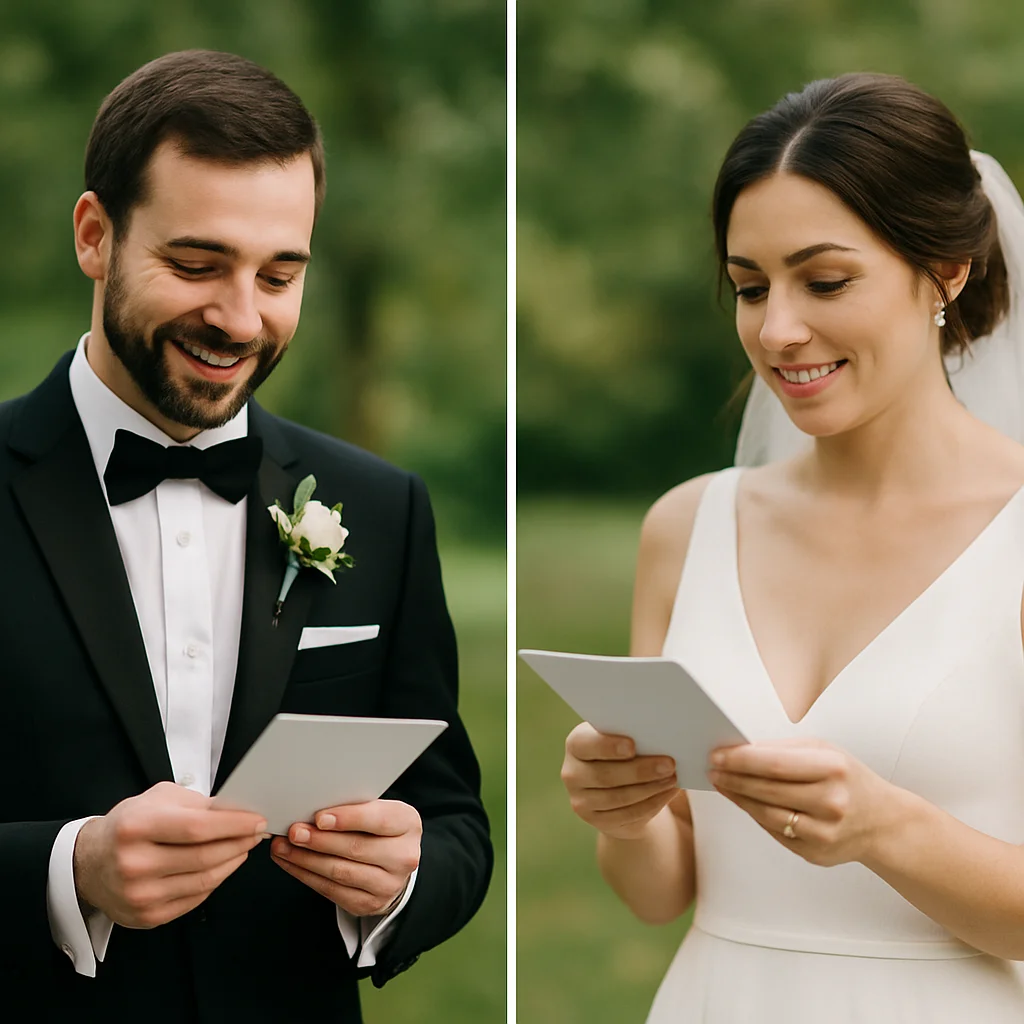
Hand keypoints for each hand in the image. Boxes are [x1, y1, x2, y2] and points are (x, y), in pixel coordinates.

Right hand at [73, 781, 267, 928]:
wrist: (89, 863)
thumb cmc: (129, 825)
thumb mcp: (158, 799)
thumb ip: (197, 803)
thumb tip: (237, 811)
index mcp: (136, 827)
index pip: (197, 827)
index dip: (234, 824)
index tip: (257, 819)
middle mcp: (135, 864)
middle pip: (205, 856)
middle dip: (239, 842)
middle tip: (256, 832)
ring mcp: (140, 895)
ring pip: (205, 880)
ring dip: (233, 862)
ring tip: (243, 847)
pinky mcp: (147, 916)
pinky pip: (196, 898)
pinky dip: (216, 880)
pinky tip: (223, 865)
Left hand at [270, 799, 420, 916]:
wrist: (394, 863)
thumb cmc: (379, 828)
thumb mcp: (378, 810)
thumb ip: (355, 808)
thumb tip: (313, 807)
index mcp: (408, 825)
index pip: (378, 820)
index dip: (348, 818)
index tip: (319, 817)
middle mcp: (404, 857)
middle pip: (356, 848)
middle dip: (319, 840)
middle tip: (294, 832)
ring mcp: (388, 885)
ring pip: (340, 872)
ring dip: (306, 859)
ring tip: (283, 847)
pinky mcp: (369, 904)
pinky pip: (331, 891)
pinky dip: (307, 876)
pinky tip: (292, 863)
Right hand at [561, 722, 677, 839]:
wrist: (615, 785)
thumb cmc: (622, 752)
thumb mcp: (621, 739)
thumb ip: (632, 736)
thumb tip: (660, 739)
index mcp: (576, 744)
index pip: (584, 744)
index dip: (607, 746)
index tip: (632, 746)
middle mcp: (572, 773)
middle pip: (605, 775)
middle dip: (640, 771)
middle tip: (669, 764)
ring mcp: (581, 800)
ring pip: (618, 798)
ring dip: (650, 788)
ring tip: (673, 778)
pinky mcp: (596, 820)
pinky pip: (627, 814)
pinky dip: (652, 803)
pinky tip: (668, 792)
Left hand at [707, 737, 900, 865]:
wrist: (882, 821)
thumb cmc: (848, 779)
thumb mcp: (825, 752)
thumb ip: (784, 750)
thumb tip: (740, 750)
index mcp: (833, 769)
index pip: (774, 763)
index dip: (740, 760)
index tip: (717, 755)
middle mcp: (831, 802)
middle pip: (766, 789)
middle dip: (733, 778)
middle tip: (712, 769)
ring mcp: (823, 831)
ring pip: (766, 814)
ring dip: (738, 798)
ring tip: (722, 784)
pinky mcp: (815, 852)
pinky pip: (774, 831)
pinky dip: (755, 815)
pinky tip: (744, 802)